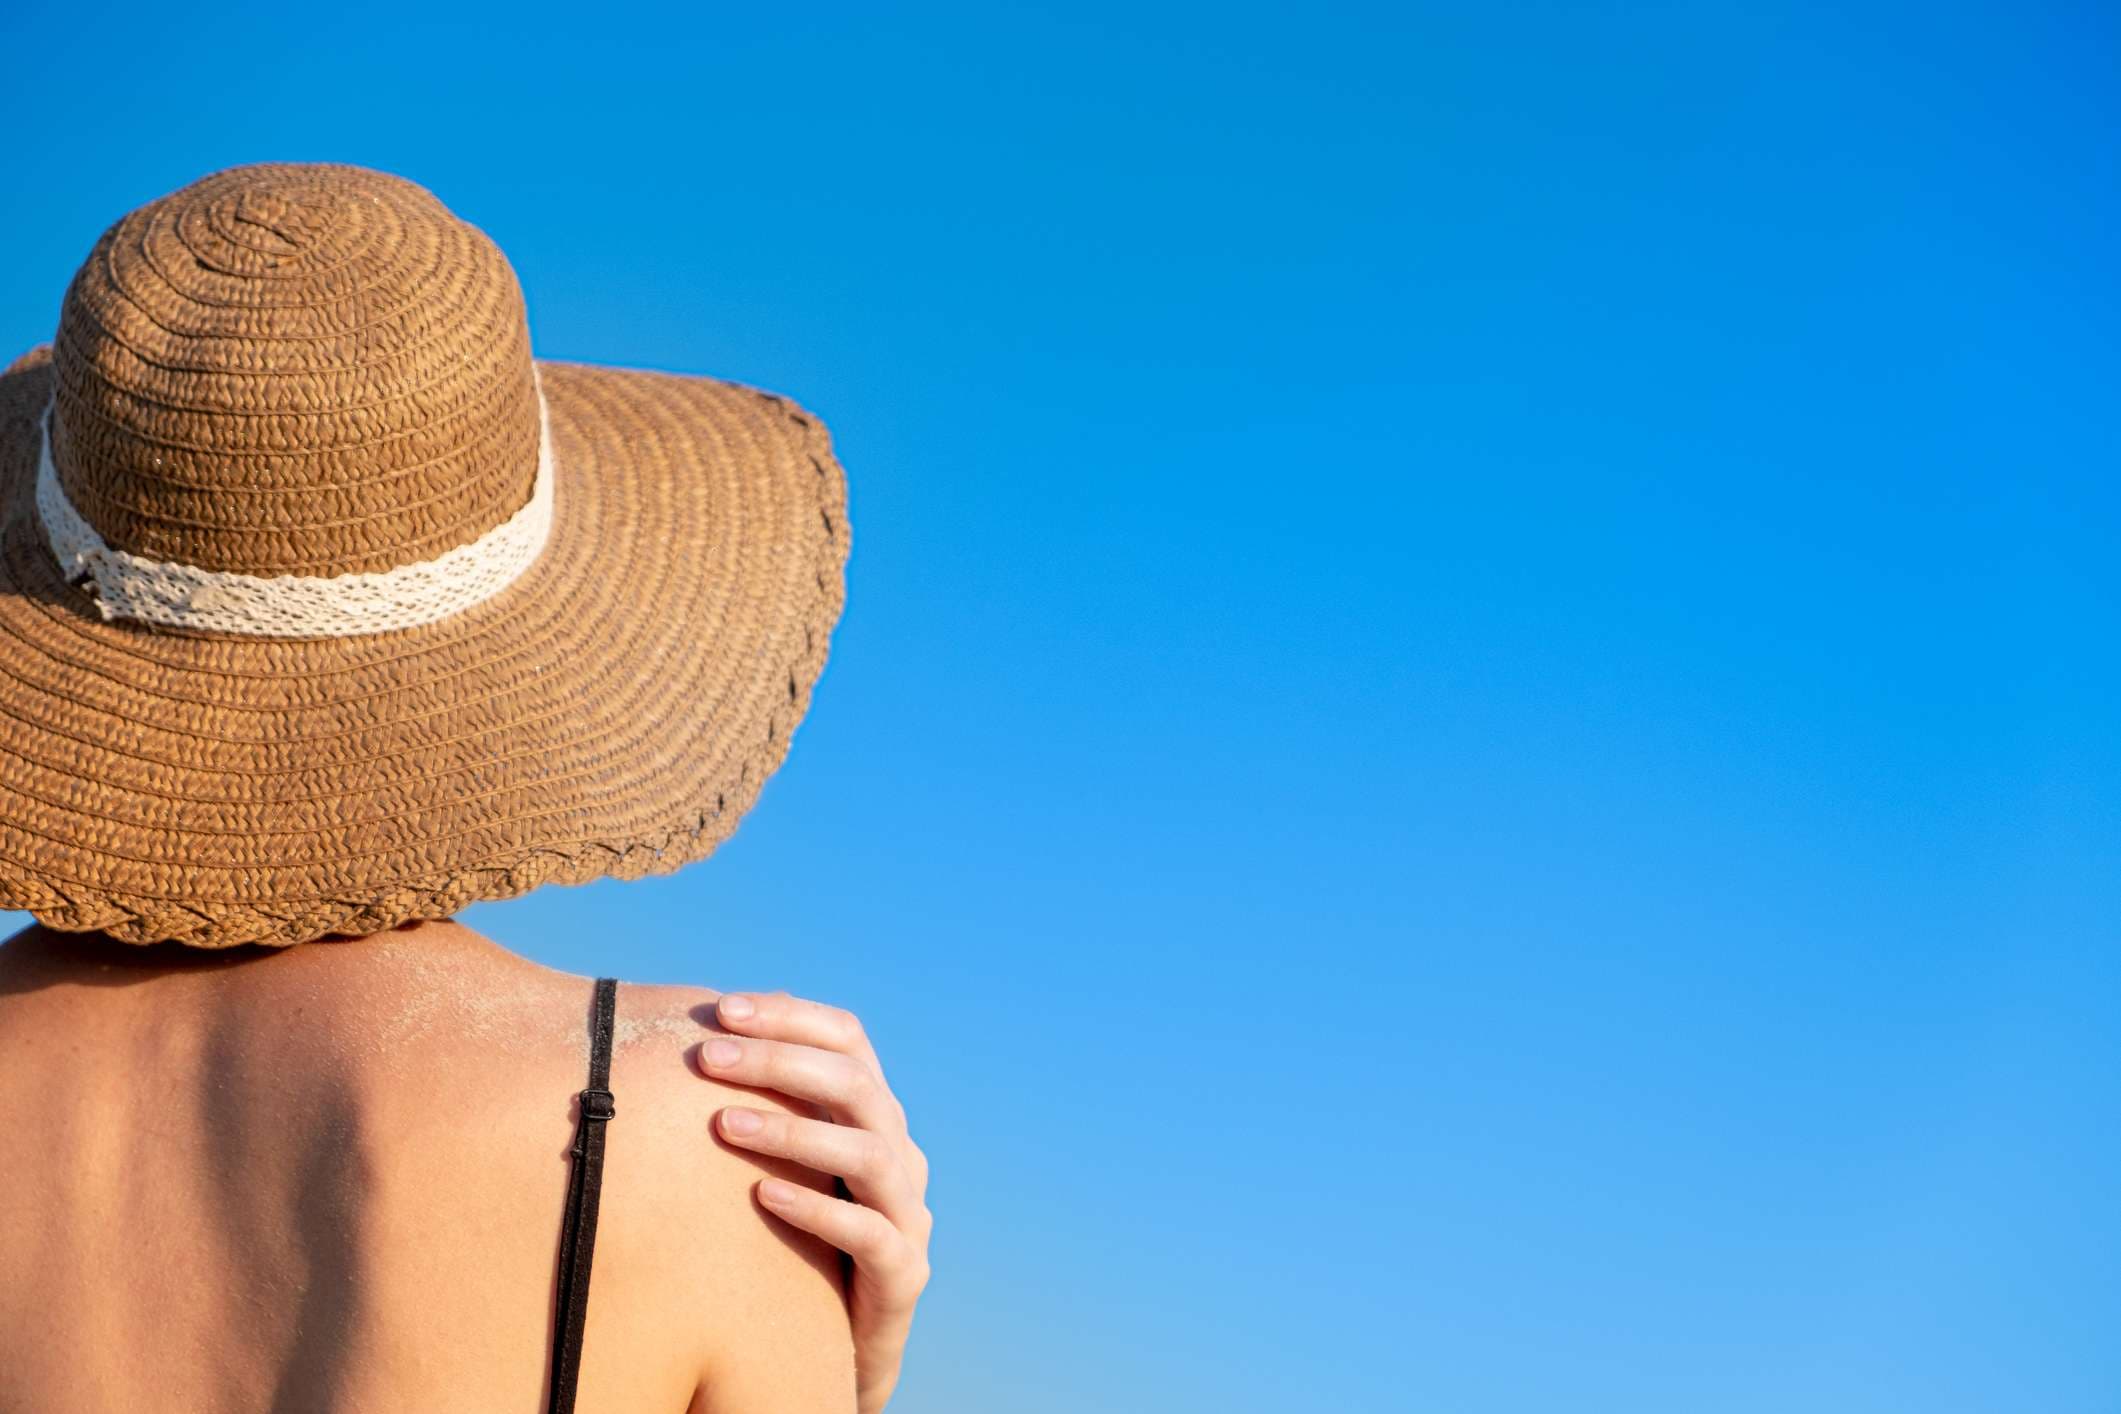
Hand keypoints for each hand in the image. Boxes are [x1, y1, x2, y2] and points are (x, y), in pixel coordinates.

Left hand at [699, 991, 930, 1412]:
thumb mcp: (791, 1159)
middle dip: (778, 1061)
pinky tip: (761, 1196)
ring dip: (792, 1131)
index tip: (723, 1011)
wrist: (844, 1335)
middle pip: (854, 1082)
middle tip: (708, 1057)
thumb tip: (711, 1030)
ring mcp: (908, 1209)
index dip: (790, 1016)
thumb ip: (769, 1101)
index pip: (849, 1038)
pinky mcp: (904, 1270)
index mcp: (876, 1112)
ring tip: (723, 1124)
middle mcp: (900, 1150)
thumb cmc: (803, 1233)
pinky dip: (814, 1208)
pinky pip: (866, 1231)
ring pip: (866, 1151)